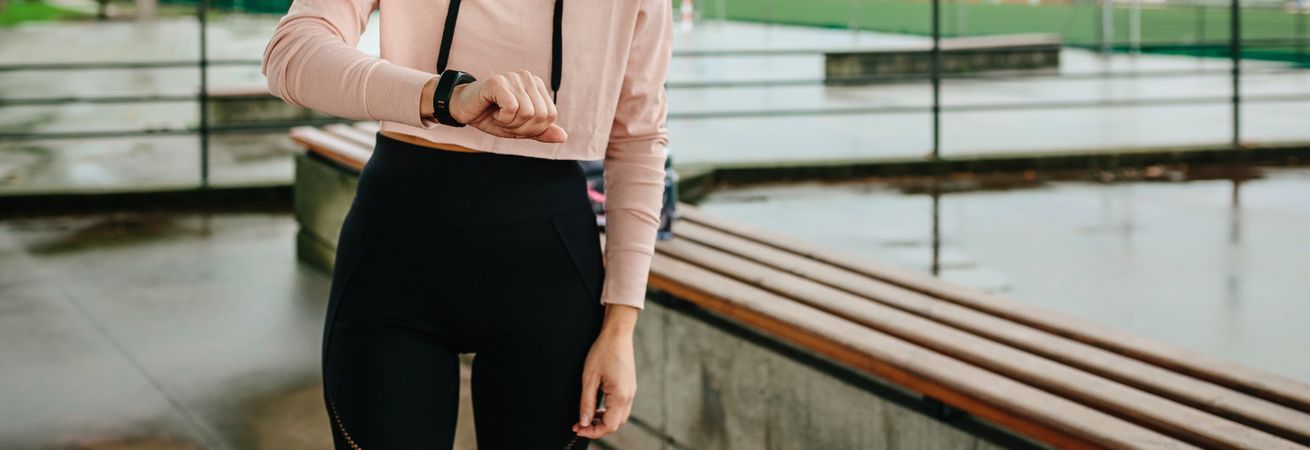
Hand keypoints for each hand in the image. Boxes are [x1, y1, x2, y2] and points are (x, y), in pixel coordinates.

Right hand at [448, 70, 566, 142]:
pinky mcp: (498, 81)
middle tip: (506, 120)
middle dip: (522, 128)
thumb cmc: (492, 116)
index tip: (516, 124)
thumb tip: (563, 136)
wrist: (463, 109)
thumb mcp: (520, 128)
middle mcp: (528, 78)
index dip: (533, 129)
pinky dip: (502, 117)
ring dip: (510, 123)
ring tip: (499, 115)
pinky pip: (512, 108)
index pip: (550, 116)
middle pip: (540, 116)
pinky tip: (493, 110)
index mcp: (537, 87)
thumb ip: (541, 131)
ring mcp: (514, 77)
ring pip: (527, 113)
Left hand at [573, 305, 639, 439]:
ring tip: (587, 417)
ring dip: (604, 420)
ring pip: (619, 417)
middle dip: (598, 428)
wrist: (617, 335)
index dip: (593, 432)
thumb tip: (584, 422)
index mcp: (620, 396)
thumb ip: (587, 403)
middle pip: (616, 424)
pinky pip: (621, 407)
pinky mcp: (629, 387)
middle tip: (580, 425)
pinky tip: (597, 407)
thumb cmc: (603, 352)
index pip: (609, 425)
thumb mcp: (589, 379)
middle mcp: (629, 396)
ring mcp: (631, 392)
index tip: (578, 429)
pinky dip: (609, 412)